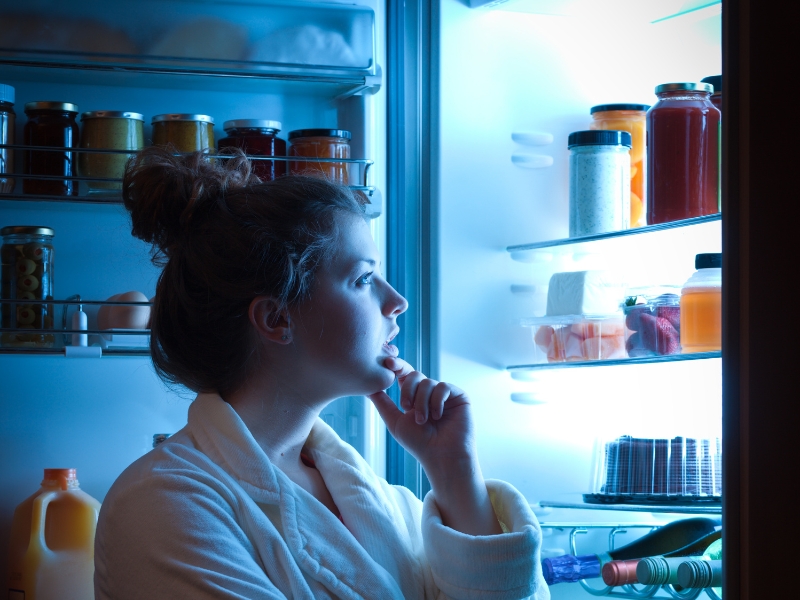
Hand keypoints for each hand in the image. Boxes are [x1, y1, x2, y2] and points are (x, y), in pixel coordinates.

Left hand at [368, 356, 501, 535]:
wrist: (441, 456)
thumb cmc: (419, 443)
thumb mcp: (395, 421)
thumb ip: (382, 403)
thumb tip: (368, 387)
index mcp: (413, 396)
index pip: (404, 374)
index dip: (397, 366)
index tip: (387, 363)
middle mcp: (429, 392)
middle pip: (414, 375)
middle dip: (408, 390)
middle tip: (406, 408)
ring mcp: (444, 394)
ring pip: (428, 382)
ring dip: (422, 402)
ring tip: (423, 421)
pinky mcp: (459, 396)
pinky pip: (444, 387)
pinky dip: (437, 402)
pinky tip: (437, 417)